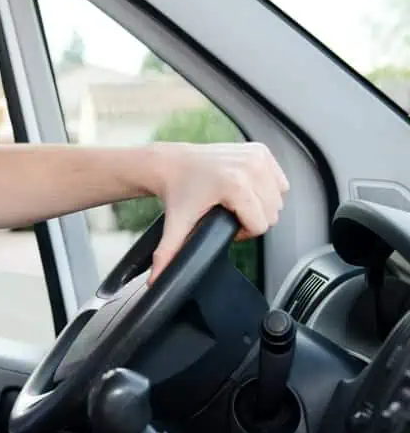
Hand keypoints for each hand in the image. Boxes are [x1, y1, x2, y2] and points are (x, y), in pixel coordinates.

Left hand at [146, 142, 289, 282]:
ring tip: (234, 200)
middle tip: (227, 211)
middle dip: (252, 218)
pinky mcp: (261, 150)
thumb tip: (154, 281)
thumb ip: (168, 254)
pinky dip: (266, 188)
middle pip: (272, 213)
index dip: (242, 231)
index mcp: (235, 185)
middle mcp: (250, 167)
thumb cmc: (176, 192)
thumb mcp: (175, 225)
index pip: (261, 225)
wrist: (171, 164)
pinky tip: (244, 188)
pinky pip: (278, 180)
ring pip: (279, 198)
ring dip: (260, 204)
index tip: (223, 222)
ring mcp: (257, 157)